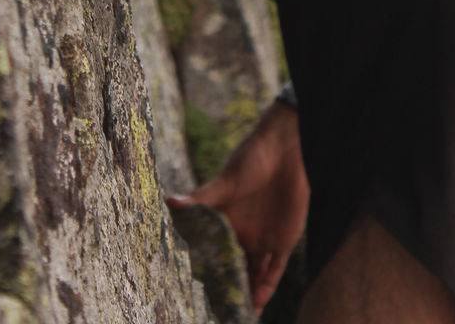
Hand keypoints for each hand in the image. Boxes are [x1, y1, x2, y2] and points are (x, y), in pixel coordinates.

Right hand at [168, 100, 309, 314]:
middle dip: (229, 290)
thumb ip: (201, 198)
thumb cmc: (250, 158)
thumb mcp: (225, 181)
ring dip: (249, 294)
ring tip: (239, 315)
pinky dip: (267, 287)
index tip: (198, 290)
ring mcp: (264, 238)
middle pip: (235, 269)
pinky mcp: (285, 239)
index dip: (208, 273)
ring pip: (255, 274)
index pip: (215, 254)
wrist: (285, 148)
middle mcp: (243, 234)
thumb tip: (169, 201)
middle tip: (219, 311)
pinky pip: (276, 270)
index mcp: (225, 221)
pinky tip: (258, 302)